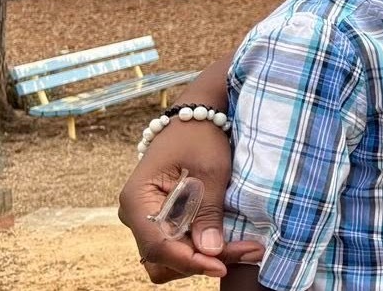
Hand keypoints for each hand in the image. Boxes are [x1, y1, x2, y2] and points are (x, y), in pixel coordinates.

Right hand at [118, 117, 259, 281]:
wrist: (194, 117)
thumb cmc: (199, 137)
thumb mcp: (210, 170)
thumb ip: (207, 211)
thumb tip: (210, 252)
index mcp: (138, 199)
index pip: (158, 245)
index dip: (189, 261)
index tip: (221, 265)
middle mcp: (136, 215)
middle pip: (162, 259)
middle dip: (201, 262)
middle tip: (246, 251)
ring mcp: (147, 220)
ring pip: (170, 259)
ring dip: (204, 259)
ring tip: (245, 249)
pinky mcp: (162, 221)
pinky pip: (178, 247)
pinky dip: (202, 250)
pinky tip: (232, 244)